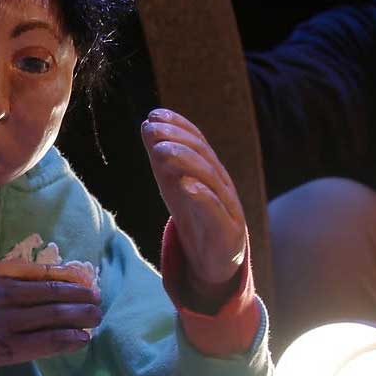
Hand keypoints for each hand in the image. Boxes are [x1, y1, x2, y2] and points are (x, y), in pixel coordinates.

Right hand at [0, 259, 100, 369]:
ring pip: (52, 319)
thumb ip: (2, 273)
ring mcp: (5, 323)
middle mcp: (5, 296)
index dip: (68, 279)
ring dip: (79, 318)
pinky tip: (80, 339)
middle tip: (98, 300)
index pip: (43, 275)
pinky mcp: (2, 349)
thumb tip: (36, 277)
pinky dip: (64, 341)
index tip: (85, 281)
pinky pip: (41, 344)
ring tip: (96, 318)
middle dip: (80, 298)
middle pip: (53, 296)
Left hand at [141, 108, 246, 304]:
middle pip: (203, 155)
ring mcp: (228, 205)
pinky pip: (216, 209)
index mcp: (209, 170)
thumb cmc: (194, 217)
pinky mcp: (228, 229)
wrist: (214, 261)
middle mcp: (221, 183)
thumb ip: (162, 159)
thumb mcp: (173, 184)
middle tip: (152, 130)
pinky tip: (185, 185)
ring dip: (185, 161)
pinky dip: (202, 195)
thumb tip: (147, 125)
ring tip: (161, 152)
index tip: (154, 115)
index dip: (178, 125)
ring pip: (210, 177)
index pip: (197, 141)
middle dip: (177, 139)